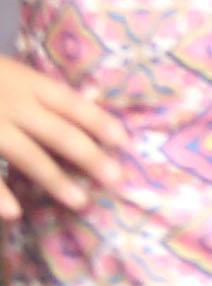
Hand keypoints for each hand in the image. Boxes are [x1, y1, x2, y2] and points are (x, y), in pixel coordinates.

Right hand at [0, 56, 126, 217]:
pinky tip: (16, 213)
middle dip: (90, 156)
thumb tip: (94, 100)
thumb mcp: (10, 73)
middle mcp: (10, 101)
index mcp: (25, 82)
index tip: (125, 143)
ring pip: (26, 153)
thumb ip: (42, 92)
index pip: (72, 103)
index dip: (100, 122)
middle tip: (117, 180)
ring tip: (81, 202)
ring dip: (55, 179)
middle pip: (58, 131)